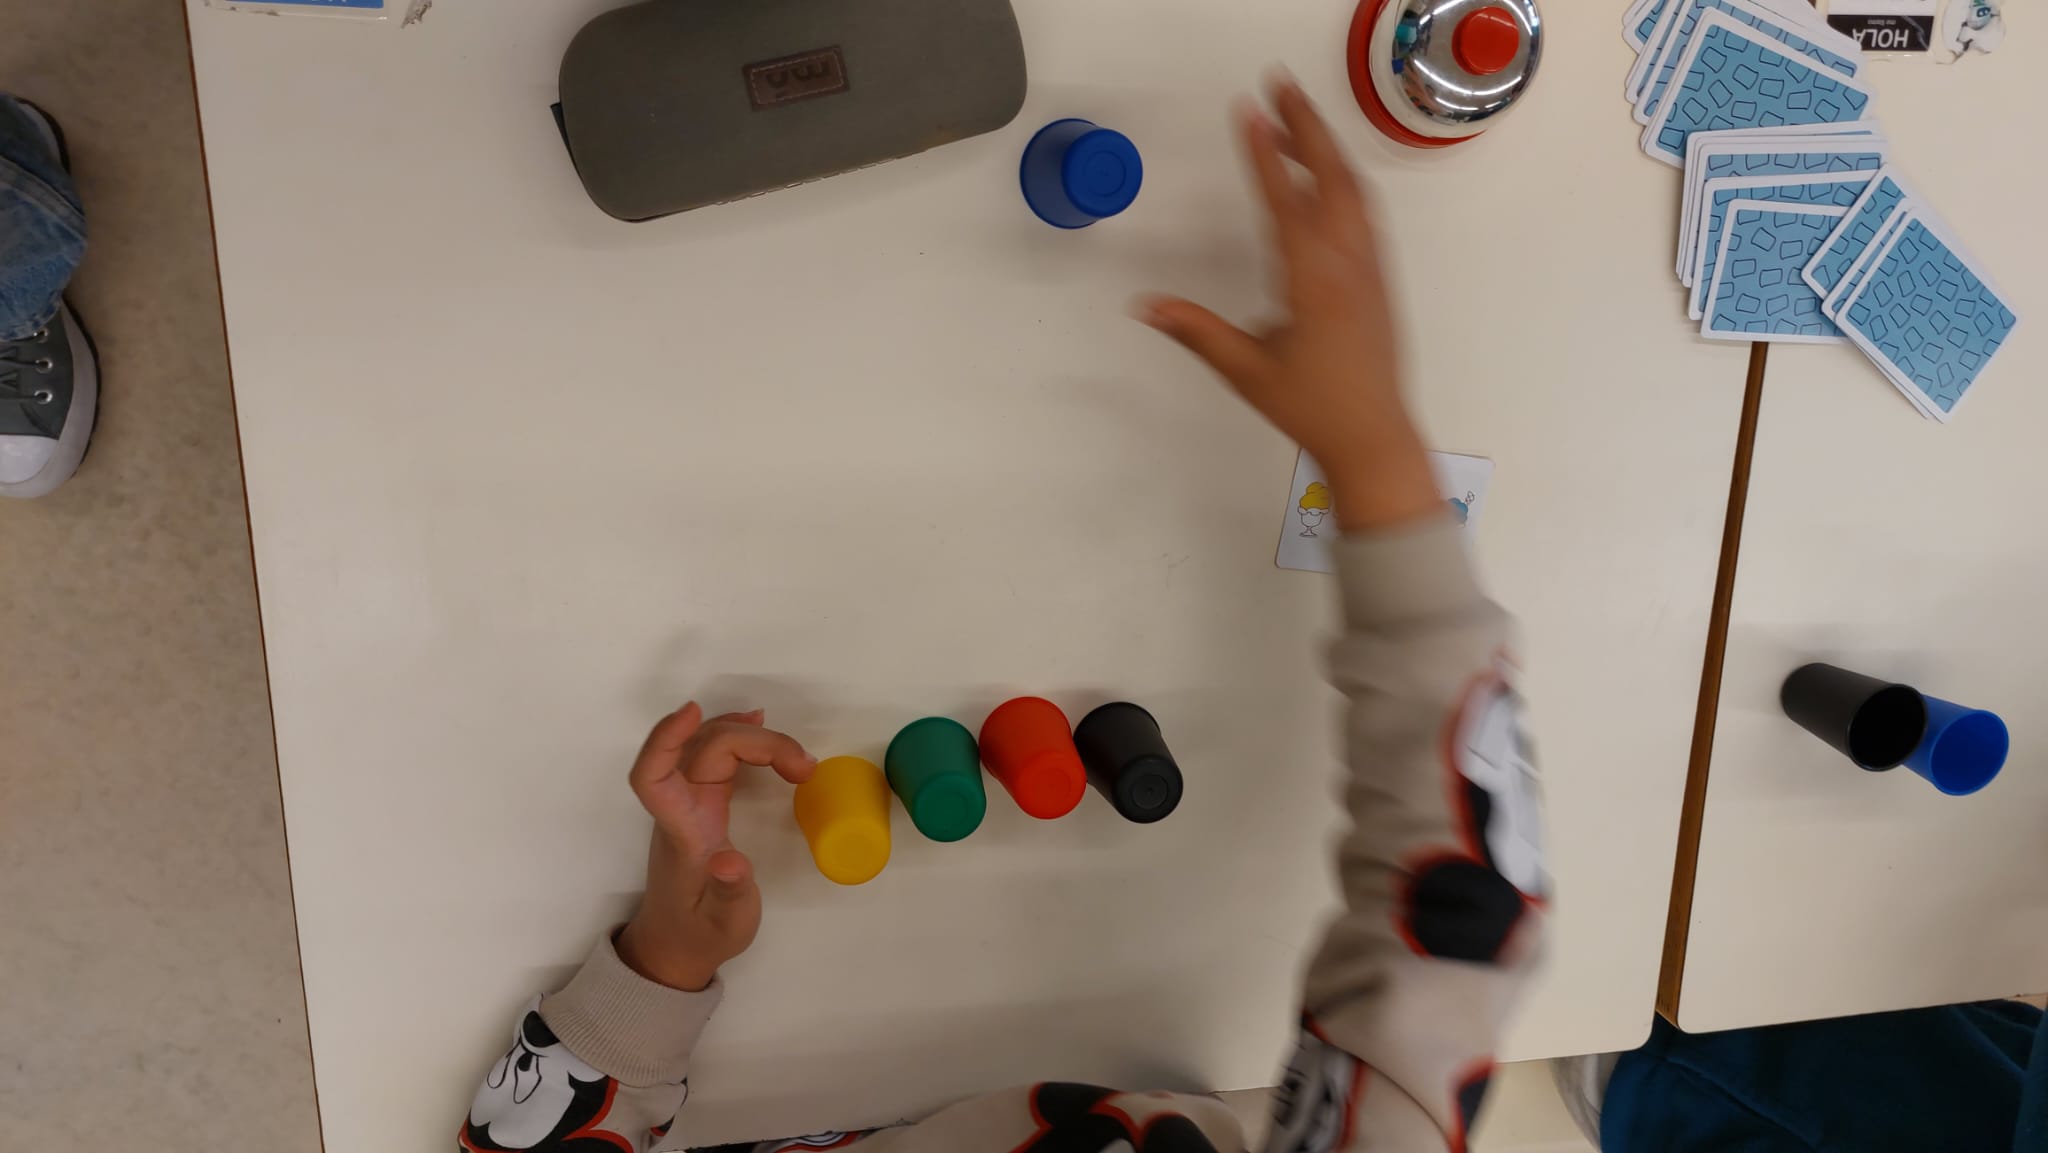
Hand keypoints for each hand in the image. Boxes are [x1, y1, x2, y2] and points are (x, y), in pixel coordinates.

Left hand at [615, 703, 816, 990]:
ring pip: (708, 745)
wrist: (676, 945)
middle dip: (754, 741)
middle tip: (804, 768)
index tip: (692, 710)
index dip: (665, 739)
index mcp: (682, 832)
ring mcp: (690, 802)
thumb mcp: (726, 924)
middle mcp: (681, 808)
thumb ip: (731, 893)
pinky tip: (759, 728)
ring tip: (796, 756)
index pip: (653, 776)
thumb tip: (730, 862)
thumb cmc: (700, 934)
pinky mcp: (702, 803)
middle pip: (702, 749)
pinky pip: (714, 755)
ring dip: (750, 735)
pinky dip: (738, 736)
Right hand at [1139, 76, 1441, 532]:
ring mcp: (1372, 268)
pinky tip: (1329, 180)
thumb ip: (1196, 331)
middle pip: (1331, 174)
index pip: (1286, 199)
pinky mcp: (1381, 279)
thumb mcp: (1245, 370)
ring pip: (1355, 189)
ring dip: (1327, 148)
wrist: (1374, 437)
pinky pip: (1367, 213)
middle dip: (1305, 124)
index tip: (1249, 111)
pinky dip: (1346, 180)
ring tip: (1295, 123)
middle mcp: (1349, 264)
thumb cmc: (1314, 408)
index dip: (1263, 152)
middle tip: (1280, 86)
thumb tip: (1148, 307)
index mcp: (1314, 280)